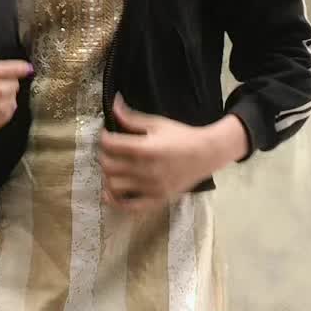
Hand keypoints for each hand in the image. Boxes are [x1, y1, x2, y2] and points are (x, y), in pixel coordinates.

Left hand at [98, 93, 248, 215]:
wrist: (206, 154)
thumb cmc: (182, 136)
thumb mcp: (157, 123)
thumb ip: (132, 118)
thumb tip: (113, 103)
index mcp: (145, 148)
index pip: (110, 144)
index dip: (104, 137)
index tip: (107, 134)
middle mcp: (145, 169)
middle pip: (108, 165)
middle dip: (104, 155)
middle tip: (110, 151)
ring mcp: (150, 187)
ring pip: (114, 185)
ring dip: (108, 176)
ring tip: (114, 168)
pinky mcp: (156, 199)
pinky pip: (129, 207)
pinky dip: (116, 201)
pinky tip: (112, 191)